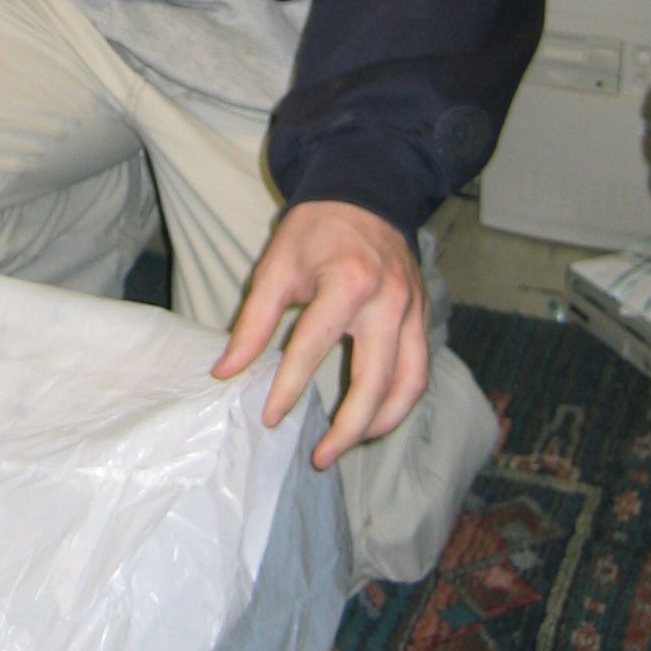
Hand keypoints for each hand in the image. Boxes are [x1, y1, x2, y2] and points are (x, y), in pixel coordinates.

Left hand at [212, 200, 429, 470]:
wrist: (366, 193)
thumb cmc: (316, 230)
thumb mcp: (277, 266)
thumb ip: (253, 322)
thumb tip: (226, 372)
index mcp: (348, 282)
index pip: (315, 347)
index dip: (289, 387)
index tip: (271, 417)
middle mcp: (389, 301)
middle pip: (376, 380)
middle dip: (349, 427)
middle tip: (320, 457)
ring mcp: (414, 311)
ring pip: (409, 384)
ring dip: (382, 422)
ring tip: (349, 444)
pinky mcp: (424, 317)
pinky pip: (419, 370)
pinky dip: (400, 401)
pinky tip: (375, 418)